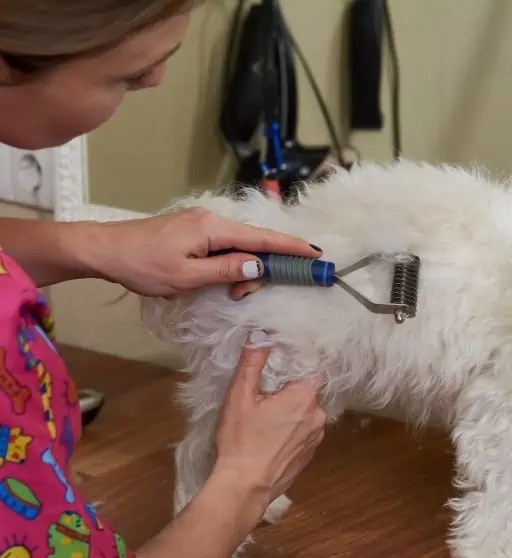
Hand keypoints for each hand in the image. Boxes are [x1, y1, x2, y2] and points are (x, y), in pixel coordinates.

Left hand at [85, 207, 321, 297]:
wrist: (106, 250)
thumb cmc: (142, 266)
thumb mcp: (187, 277)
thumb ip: (226, 270)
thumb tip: (259, 265)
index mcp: (212, 228)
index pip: (262, 238)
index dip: (291, 247)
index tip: (315, 253)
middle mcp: (212, 219)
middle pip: (252, 243)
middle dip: (259, 268)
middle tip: (244, 293)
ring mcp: (202, 222)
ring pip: (238, 246)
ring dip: (242, 269)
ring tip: (230, 290)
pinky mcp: (194, 230)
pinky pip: (224, 246)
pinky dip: (230, 263)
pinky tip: (222, 278)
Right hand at [212, 331, 326, 512]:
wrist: (244, 488)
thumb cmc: (241, 441)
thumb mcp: (240, 396)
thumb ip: (252, 363)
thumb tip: (260, 335)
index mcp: (305, 397)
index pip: (315, 369)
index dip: (301, 364)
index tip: (284, 364)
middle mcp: (318, 416)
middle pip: (310, 391)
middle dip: (291, 389)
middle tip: (267, 394)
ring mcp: (316, 437)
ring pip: (307, 412)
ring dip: (292, 411)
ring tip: (267, 418)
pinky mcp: (310, 454)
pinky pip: (304, 432)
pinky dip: (292, 430)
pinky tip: (272, 436)